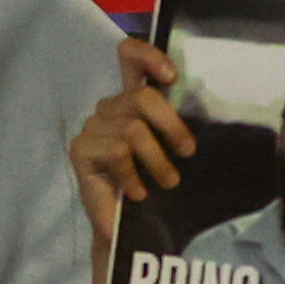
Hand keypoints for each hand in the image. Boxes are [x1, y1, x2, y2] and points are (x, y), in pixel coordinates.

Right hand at [68, 39, 194, 255]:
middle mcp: (109, 108)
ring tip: (169, 182)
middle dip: (171, 124)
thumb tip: (203, 111)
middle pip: (141, 97)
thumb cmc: (148, 182)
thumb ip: (171, 125)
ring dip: (157, 159)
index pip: (129, 57)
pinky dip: (133, 175)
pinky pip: (117, 152)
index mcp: (129, 100)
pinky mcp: (81, 150)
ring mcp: (92, 128)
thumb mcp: (165, 148)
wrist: (121, 227)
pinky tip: (138, 193)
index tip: (171, 76)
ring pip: (133, 129)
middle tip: (188, 151)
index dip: (148, 56)